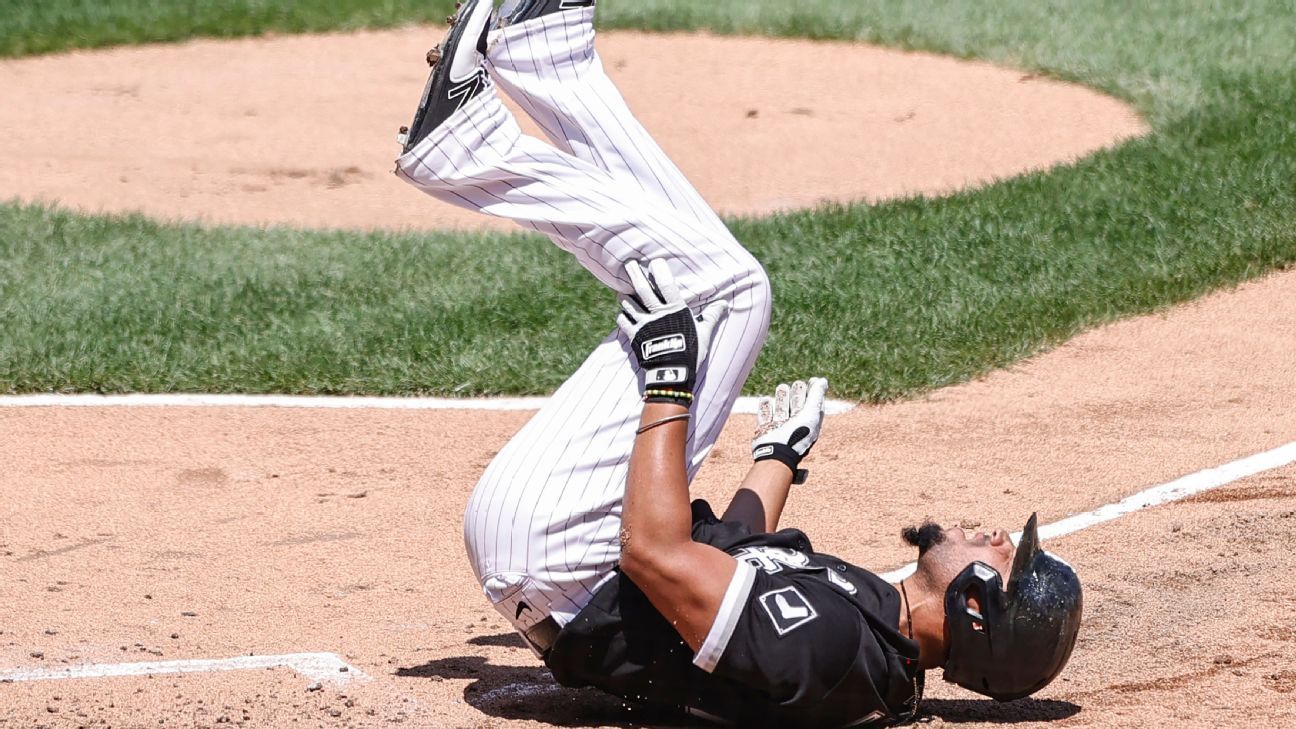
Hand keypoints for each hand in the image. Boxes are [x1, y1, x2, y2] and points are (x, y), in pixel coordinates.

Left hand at [616, 260, 728, 407]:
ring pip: (629, 304)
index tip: (655, 262)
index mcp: (675, 310)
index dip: (660, 271)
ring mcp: (644, 325)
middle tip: (629, 263)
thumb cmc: (691, 352)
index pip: (666, 284)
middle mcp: (657, 314)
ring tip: (623, 290)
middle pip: (642, 289)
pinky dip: (622, 315)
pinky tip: (623, 313)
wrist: (673, 374)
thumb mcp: (704, 333)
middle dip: (635, 274)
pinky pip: (624, 321)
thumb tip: (724, 303)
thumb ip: (711, 316)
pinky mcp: (634, 337)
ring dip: (625, 295)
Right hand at [752, 378, 828, 479]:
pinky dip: (765, 407)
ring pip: (780, 409)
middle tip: (797, 384)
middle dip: (796, 394)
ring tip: (782, 387)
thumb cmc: (797, 434)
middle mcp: (795, 426)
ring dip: (781, 398)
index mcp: (809, 424)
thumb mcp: (811, 413)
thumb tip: (823, 380)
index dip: (813, 392)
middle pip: (796, 406)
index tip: (812, 380)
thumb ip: (816, 396)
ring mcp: (779, 428)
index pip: (813, 405)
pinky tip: (766, 399)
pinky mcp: (765, 430)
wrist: (777, 452)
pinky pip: (765, 416)